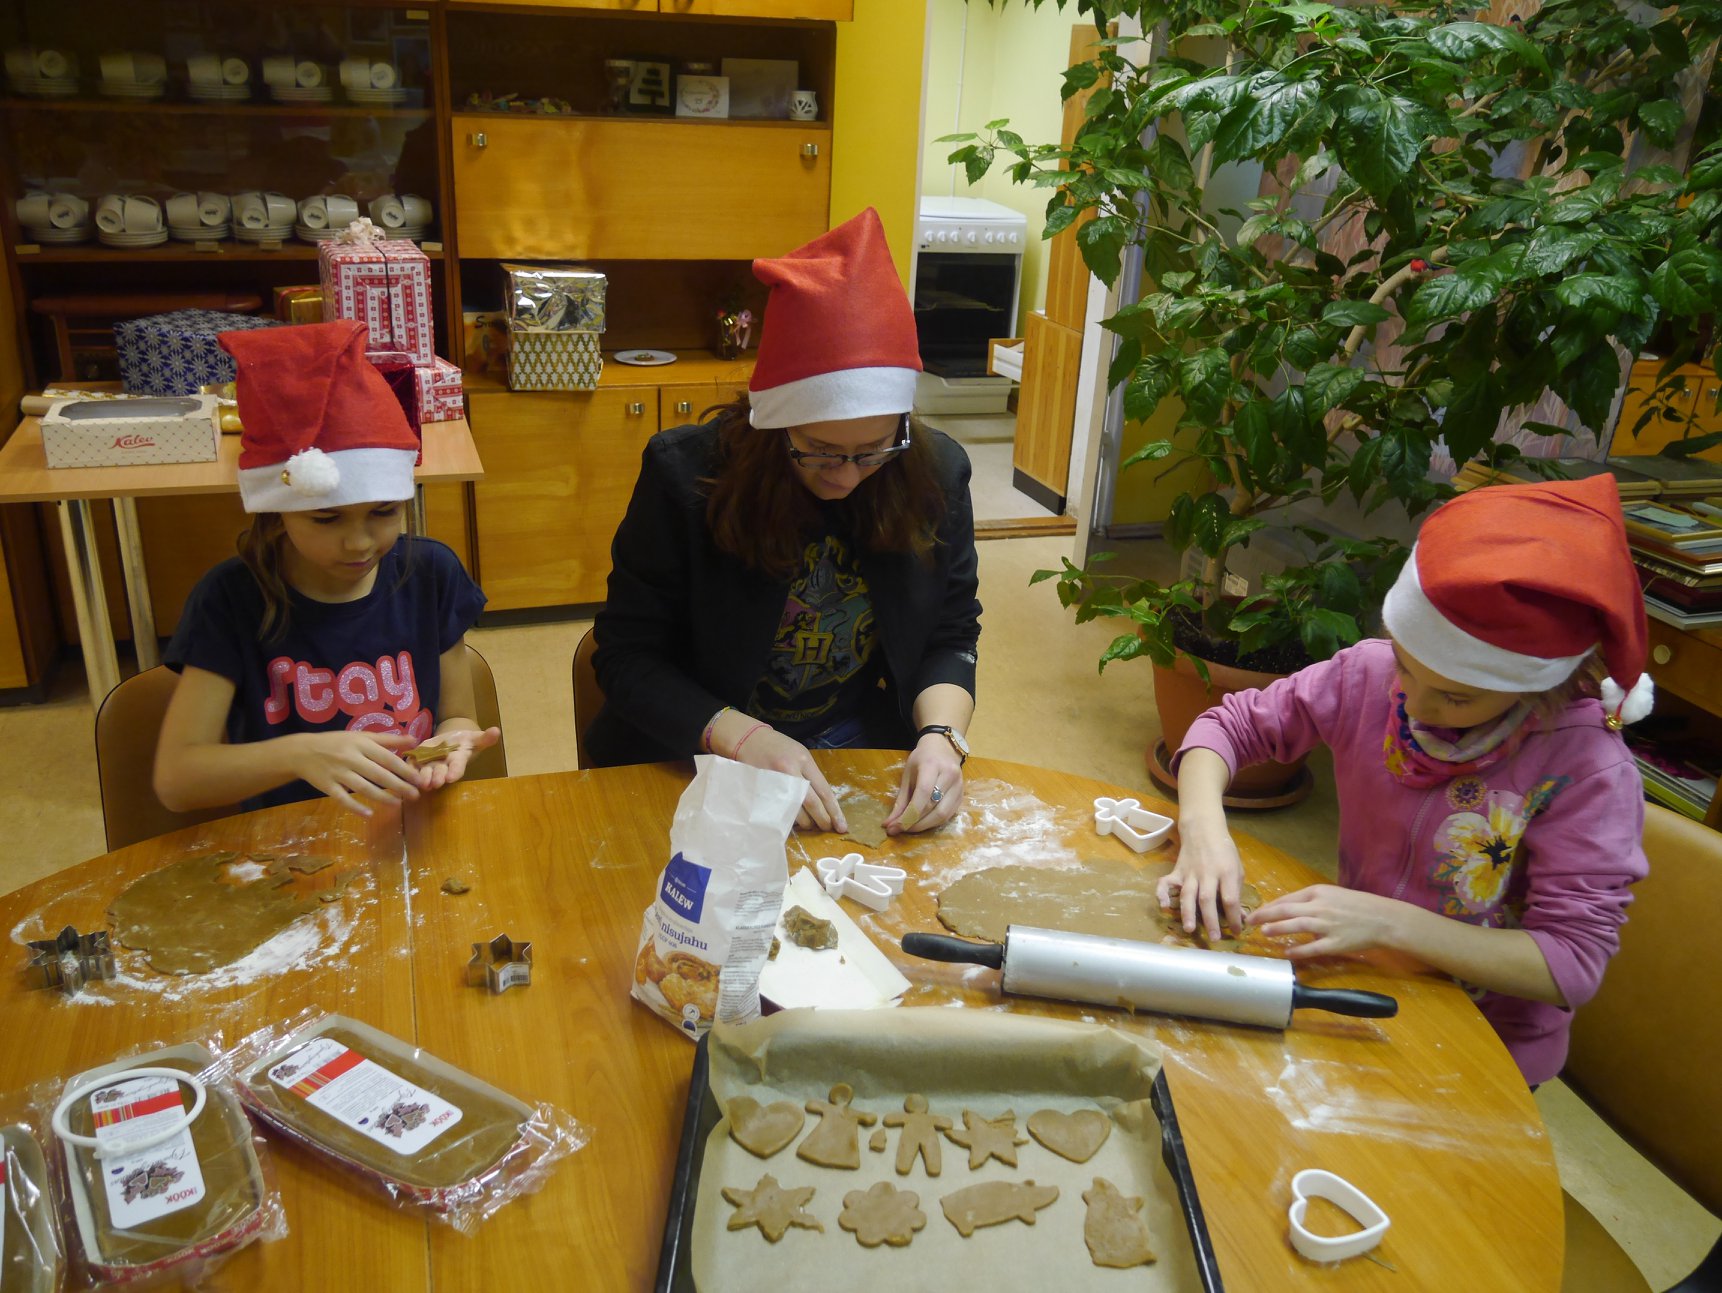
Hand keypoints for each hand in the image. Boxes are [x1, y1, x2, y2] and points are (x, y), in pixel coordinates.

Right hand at [289, 731, 422, 815]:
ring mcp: (338, 773)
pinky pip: (342, 799)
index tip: (419, 779)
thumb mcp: (362, 736)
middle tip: (415, 796)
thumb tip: (415, 740)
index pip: (387, 758)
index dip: (404, 770)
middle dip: (398, 786)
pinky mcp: (327, 786)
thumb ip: (388, 740)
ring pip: (363, 788)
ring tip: (398, 804)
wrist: (303, 751)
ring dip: (382, 798)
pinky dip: (355, 807)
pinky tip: (369, 814)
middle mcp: (351, 758)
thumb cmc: (338, 743)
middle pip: (378, 774)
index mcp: (361, 744)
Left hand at [410, 727, 501, 790]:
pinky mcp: (418, 760)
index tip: (451, 778)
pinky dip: (409, 767)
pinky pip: (412, 764)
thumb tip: (496, 731)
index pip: (457, 768)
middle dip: (437, 777)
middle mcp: (443, 766)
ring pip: (425, 772)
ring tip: (421, 782)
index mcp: (458, 760)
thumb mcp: (475, 738)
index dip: (454, 773)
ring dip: (422, 777)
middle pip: (440, 773)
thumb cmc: (464, 742)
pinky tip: (405, 768)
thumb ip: (484, 738)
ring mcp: (430, 764)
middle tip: (434, 783)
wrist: (450, 742)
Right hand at [730, 725, 845, 832]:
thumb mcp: (799, 753)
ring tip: (810, 826)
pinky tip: (792, 822)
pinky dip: (786, 819)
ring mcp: (773, 781)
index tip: (841, 826)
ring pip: (794, 810)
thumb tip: (824, 802)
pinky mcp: (761, 790)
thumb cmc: (778, 747)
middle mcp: (789, 771)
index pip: (823, 790)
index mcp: (803, 760)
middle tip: (828, 829)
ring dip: (805, 822)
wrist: (748, 739)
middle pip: (811, 802)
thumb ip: (811, 775)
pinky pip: (777, 811)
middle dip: (822, 820)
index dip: (834, 811)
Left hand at [885, 734, 963, 833]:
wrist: (943, 748)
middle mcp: (949, 775)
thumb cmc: (921, 759)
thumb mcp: (907, 774)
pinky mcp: (962, 796)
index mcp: (932, 765)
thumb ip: (900, 800)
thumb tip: (889, 824)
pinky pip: (949, 815)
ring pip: (943, 815)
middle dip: (915, 823)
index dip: (909, 814)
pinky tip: (922, 823)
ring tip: (909, 828)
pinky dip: (934, 823)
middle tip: (899, 829)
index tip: (894, 826)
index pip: (923, 793)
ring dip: (924, 826)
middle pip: (934, 808)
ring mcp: (959, 786)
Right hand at [1156, 819, 1245, 940]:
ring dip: (1188, 913)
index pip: (1230, 899)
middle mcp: (1207, 874)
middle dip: (1211, 921)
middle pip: (1207, 899)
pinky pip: (1166, 883)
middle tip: (1214, 938)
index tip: (1237, 932)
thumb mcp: (1237, 868)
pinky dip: (1162, 894)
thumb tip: (1240, 916)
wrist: (1203, 830)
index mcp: (1226, 872)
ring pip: (1188, 894)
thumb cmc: (1224, 851)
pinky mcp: (1177, 871)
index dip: (1234, 917)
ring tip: (1190, 929)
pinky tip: (1163, 905)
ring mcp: (1190, 872)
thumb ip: (1236, 891)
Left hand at [1248, 885, 1409, 958]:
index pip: (1287, 898)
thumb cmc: (1355, 905)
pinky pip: (1313, 948)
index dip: (1268, 906)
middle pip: (1287, 909)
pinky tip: (1287, 953)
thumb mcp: (1330, 894)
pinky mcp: (1336, 943)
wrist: (1382, 918)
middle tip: (1250, 921)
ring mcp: (1328, 925)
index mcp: (1318, 892)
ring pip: (1297, 925)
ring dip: (1278, 928)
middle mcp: (1320, 907)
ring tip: (1264, 932)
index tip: (1255, 912)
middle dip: (1265, 915)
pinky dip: (1299, 950)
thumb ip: (1309, 900)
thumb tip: (1285, 908)